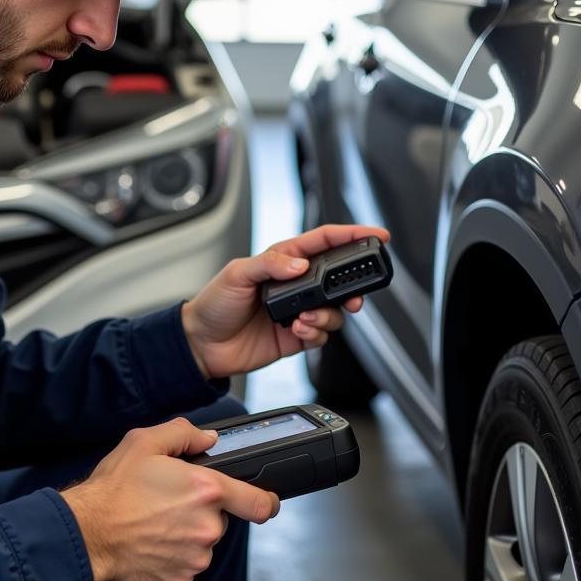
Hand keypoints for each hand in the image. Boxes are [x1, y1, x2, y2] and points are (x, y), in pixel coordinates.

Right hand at [60, 417, 278, 580]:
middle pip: (220, 519)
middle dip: (200, 510)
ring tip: (152, 521)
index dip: (267, 500)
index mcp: (206, 491)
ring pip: (201, 543)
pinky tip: (149, 541)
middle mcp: (206, 527)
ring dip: (185, 534)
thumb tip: (208, 438)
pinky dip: (172, 555)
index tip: (267, 501)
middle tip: (168, 501)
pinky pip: (185, 566)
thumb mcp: (145, 442)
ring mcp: (194, 558)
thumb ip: (184, 434)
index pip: (260, 502)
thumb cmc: (113, 490)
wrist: (86, 534)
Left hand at [181, 223, 389, 380]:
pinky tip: (297, 330)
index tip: (377, 235)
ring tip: (304, 318)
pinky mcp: (298, 335)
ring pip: (335, 311)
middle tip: (354, 296)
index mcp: (284, 260)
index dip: (352, 235)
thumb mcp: (237, 274)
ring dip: (326, 316)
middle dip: (352, 287)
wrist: (202, 345)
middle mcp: (296, 284)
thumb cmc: (214, 304)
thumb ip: (269, 265)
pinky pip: (322, 333)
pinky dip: (316, 332)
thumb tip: (299, 264)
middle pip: (339, 279)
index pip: (324, 242)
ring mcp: (299, 310)